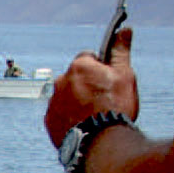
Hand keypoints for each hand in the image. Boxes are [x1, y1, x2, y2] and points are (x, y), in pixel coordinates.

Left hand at [45, 27, 139, 145]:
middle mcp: (60, 81)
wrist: (99, 142)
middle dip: (87, 84)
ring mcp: (52, 102)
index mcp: (78, 66)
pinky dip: (69, 116)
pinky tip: (83, 124)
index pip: (88, 58)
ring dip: (77, 100)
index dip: (100, 67)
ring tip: (93, 114)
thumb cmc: (114, 106)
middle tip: (103, 99)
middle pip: (76, 77)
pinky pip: (60, 113)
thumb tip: (124, 30)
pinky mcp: (49, 120)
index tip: (107, 79)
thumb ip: (121, 52)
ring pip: (67, 95)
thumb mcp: (124, 75)